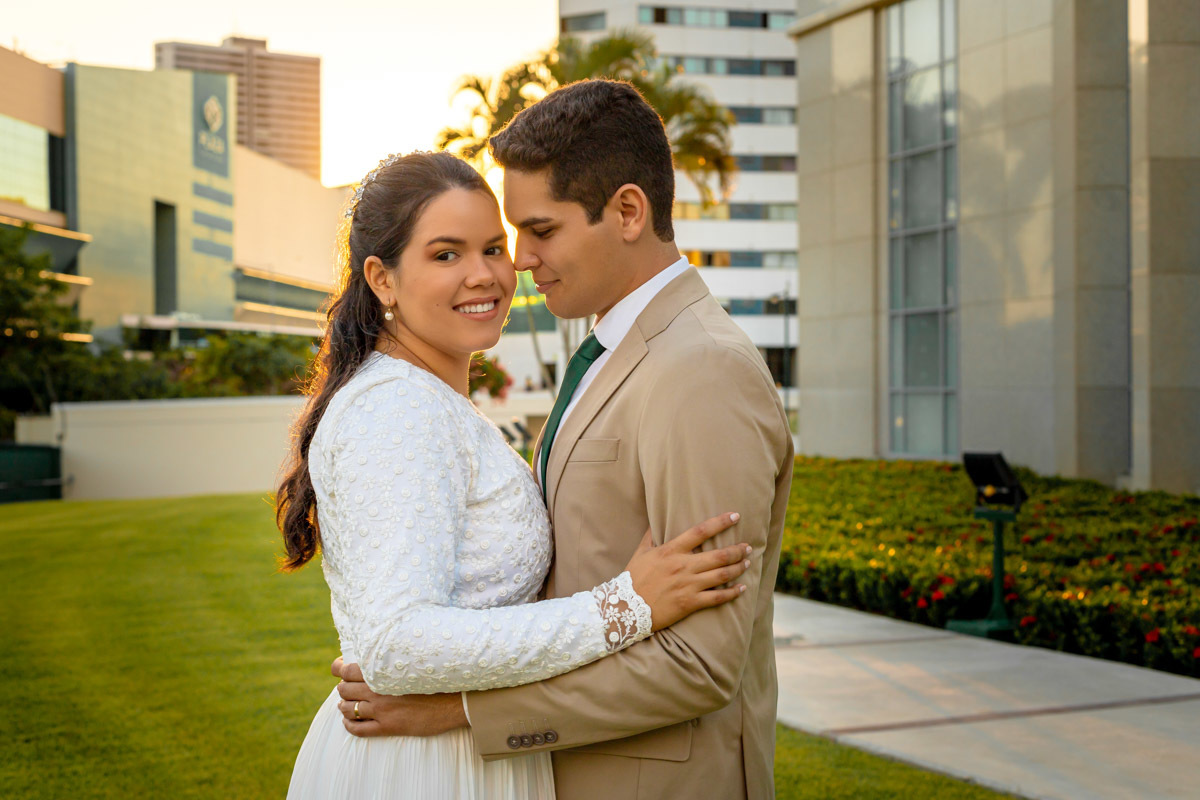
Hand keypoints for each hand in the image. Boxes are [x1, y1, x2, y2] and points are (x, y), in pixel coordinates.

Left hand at [331, 659, 467, 736]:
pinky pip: (358, 729)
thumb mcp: (413, 664)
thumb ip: (391, 662)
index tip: (339, 667)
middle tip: (347, 686)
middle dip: (343, 687)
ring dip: (344, 705)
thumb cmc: (436, 679)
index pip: (347, 670)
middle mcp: (378, 691)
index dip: (338, 668)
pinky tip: (350, 720)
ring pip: (348, 709)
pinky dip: (349, 724)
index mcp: (383, 672)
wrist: (454, 702)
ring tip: (347, 703)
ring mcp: (382, 711)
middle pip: (344, 690)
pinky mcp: (388, 727)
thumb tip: (376, 656)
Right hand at [624, 512, 750, 630]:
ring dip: (738, 568)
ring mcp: (688, 585)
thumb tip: (654, 520)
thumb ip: (650, 536)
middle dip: (737, 550)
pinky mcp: (690, 603)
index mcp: (671, 551)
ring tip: (747, 563)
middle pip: (718, 555)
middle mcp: (683, 566)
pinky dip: (732, 593)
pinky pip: (717, 598)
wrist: (625, 609)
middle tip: (748, 546)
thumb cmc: (632, 579)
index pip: (700, 531)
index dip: (720, 522)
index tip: (735, 516)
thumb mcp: (640, 553)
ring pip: (721, 575)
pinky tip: (742, 588)